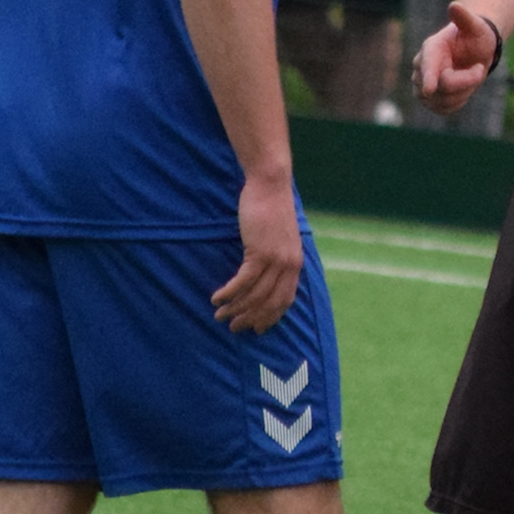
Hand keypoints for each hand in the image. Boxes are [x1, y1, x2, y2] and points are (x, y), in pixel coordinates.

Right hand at [212, 172, 304, 333]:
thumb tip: (265, 273)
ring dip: (236, 308)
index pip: (285, 300)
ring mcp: (275, 260)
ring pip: (255, 295)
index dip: (270, 317)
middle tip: (234, 328)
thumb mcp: (280, 236)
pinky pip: (243, 281)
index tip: (257, 329)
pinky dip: (229, 293)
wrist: (271, 184)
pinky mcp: (260, 252)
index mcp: (295, 263)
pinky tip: (217, 298)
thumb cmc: (272, 207)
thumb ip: (277, 255)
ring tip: (220, 316)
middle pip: (269, 303)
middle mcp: (289, 265)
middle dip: (251, 319)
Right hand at [414, 1, 497, 115]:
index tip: (429, 89)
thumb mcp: (476, 26)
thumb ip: (465, 17)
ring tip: (470, 76)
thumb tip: (454, 5)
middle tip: (480, 69)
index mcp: (431, 47)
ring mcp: (421, 84)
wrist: (473, 52)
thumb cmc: (476, 36)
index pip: (428, 64)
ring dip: (463, 93)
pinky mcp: (428, 100)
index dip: (429, 76)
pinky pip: (444, 108)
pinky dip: (458, 101)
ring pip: (442, 101)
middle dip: (465, 82)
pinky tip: (464, 88)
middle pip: (440, 87)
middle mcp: (421, 66)